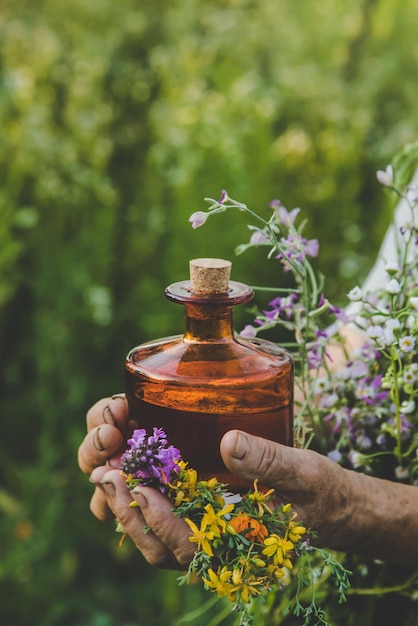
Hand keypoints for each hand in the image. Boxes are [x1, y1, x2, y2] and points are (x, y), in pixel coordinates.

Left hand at [80, 402, 417, 567]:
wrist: (331, 502)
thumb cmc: (322, 493)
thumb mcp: (304, 473)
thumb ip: (270, 462)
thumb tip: (230, 443)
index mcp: (237, 547)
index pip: (186, 547)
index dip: (158, 523)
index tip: (141, 490)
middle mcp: (213, 544)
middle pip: (156, 545)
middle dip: (127, 512)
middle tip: (107, 475)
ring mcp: (205, 529)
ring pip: (152, 531)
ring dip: (126, 503)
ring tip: (107, 468)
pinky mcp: (203, 509)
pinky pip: (163, 510)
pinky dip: (141, 491)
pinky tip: (131, 460)